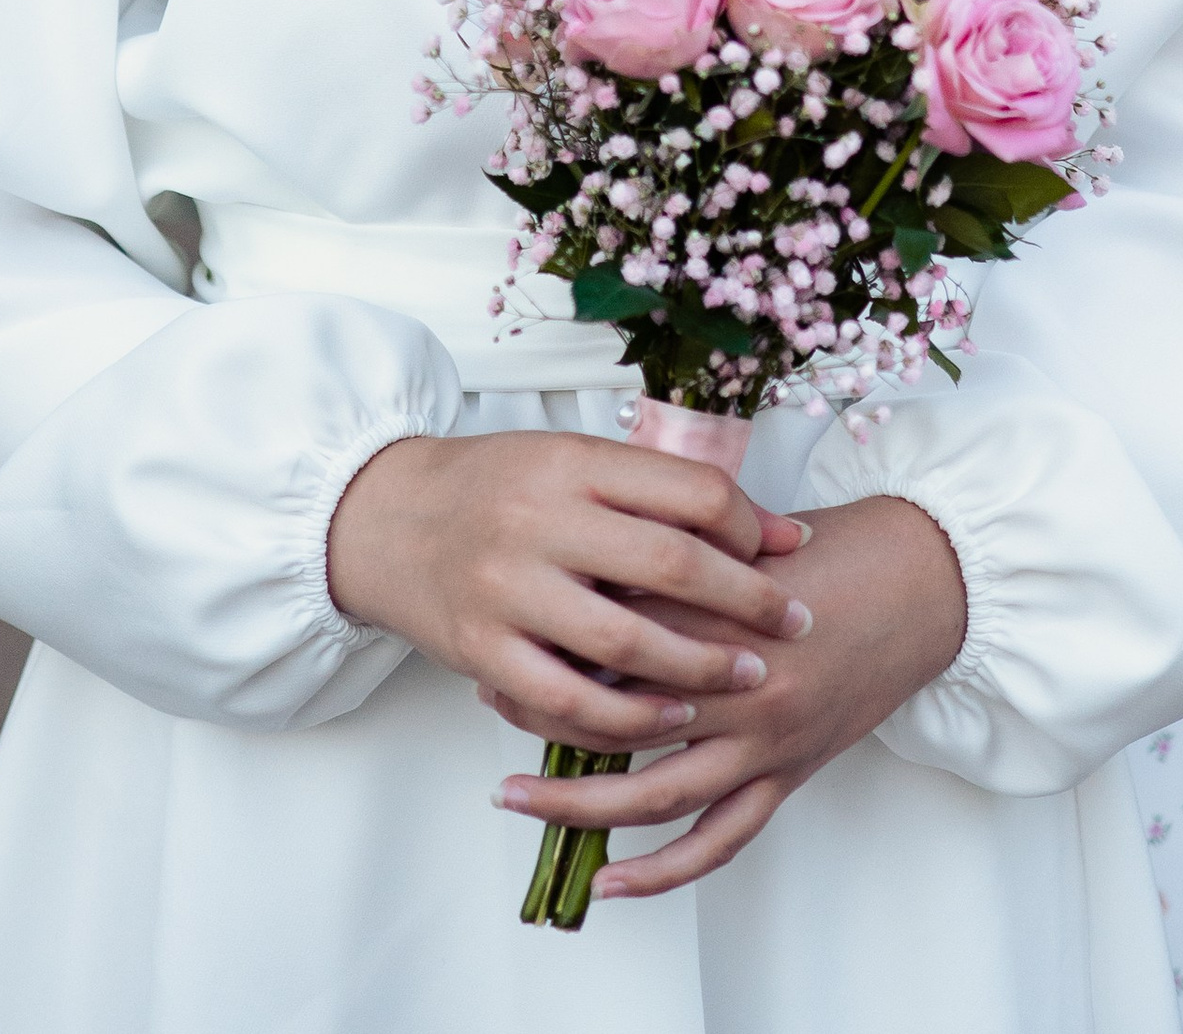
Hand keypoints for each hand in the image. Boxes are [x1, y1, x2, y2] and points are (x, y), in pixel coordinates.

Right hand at [327, 429, 810, 753]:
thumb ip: (658, 492)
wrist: (386, 521)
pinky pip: (567, 701)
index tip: (786, 551)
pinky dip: (626, 719)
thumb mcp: (572, 462)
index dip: (752, 525)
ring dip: (700, 669)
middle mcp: (540, 519)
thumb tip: (772, 529)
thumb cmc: (497, 488)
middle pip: (670, 566)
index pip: (689, 491)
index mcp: (573, 461)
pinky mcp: (481, 651)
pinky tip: (669, 720)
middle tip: (795, 624)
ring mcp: (507, 589)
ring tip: (747, 677)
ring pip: (626, 643)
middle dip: (749, 601)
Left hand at [491, 493, 966, 900]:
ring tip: (516, 797)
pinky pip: (718, 840)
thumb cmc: (834, 548)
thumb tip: (586, 565)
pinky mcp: (788, 774)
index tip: (502, 634)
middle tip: (490, 702)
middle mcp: (738, 684)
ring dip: (578, 802)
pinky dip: (662, 871)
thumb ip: (673, 554)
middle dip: (543, 713)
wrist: (921, 582)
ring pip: (655, 793)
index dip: (550, 639)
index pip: (613, 635)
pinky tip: (611, 882)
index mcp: (724, 611)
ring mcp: (764, 740)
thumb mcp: (747, 535)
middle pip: (618, 716)